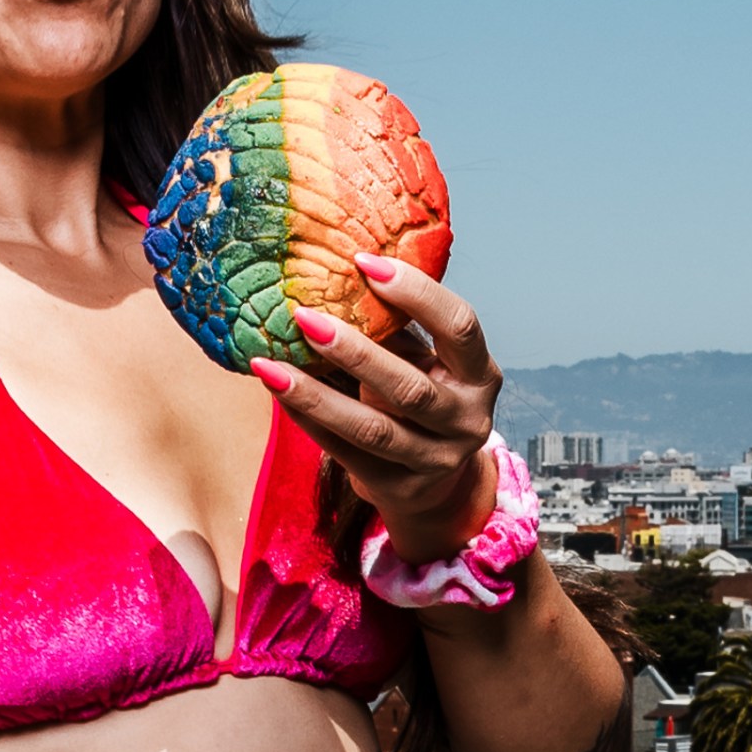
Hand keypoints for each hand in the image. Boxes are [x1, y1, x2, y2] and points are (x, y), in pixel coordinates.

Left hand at [253, 251, 503, 567]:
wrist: (434, 481)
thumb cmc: (422, 396)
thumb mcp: (424, 360)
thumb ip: (395, 328)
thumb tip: (332, 275)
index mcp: (480, 375)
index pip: (459, 326)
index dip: (416, 293)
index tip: (363, 262)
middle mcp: (467, 421)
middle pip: (410, 388)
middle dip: (354, 351)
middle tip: (304, 317)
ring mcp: (434, 461)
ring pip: (372, 429)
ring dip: (315, 395)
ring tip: (271, 366)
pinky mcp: (398, 488)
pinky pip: (345, 452)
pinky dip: (308, 419)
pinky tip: (278, 392)